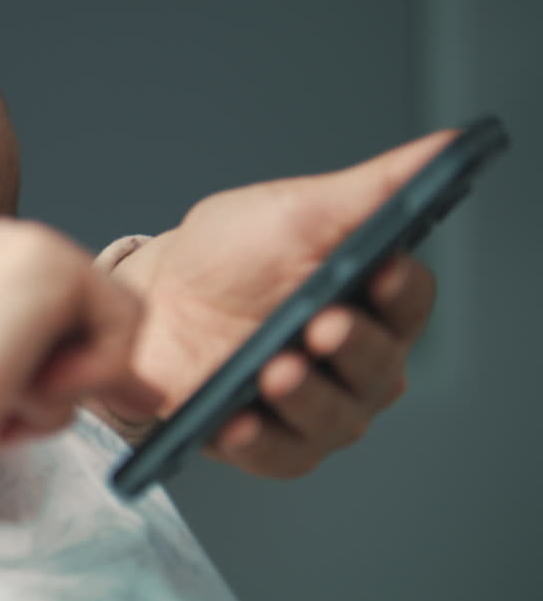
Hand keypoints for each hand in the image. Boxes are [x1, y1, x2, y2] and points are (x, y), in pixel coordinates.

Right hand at [0, 218, 158, 467]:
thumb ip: (36, 381)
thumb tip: (142, 395)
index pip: (46, 314)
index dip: (60, 368)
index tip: (35, 410)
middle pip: (86, 314)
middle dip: (70, 376)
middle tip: (14, 412)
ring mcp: (19, 243)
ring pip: (107, 321)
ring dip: (71, 386)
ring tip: (2, 404)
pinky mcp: (52, 261)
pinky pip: (126, 324)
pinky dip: (97, 373)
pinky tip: (30, 389)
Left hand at [104, 130, 453, 477]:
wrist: (152, 301)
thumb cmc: (230, 257)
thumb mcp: (296, 212)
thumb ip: (372, 189)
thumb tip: (447, 145)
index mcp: (372, 301)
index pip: (408, 300)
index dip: (399, 289)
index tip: (378, 271)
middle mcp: (357, 362)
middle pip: (379, 367)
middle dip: (352, 347)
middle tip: (321, 325)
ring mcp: (315, 408)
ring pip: (335, 418)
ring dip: (307, 397)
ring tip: (276, 371)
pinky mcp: (268, 443)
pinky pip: (278, 455)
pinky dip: (259, 442)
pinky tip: (237, 421)